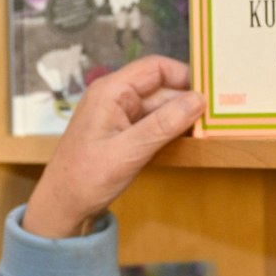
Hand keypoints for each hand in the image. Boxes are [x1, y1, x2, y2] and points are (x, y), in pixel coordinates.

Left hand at [21, 56, 203, 237]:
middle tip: (213, 119)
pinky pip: (152, 124)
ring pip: (159, 108)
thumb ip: (164, 124)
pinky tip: (185, 143)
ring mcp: (118, 116)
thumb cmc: (85, 178)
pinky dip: (168, 131)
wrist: (62, 207)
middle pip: (161, 88)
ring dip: (179, 119)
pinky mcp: (122, 133)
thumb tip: (198, 100)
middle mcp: (114, 97)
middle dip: (185, 102)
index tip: (210, 92)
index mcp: (111, 91)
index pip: (155, 68)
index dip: (184, 75)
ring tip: (204, 132)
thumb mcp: (129, 151)